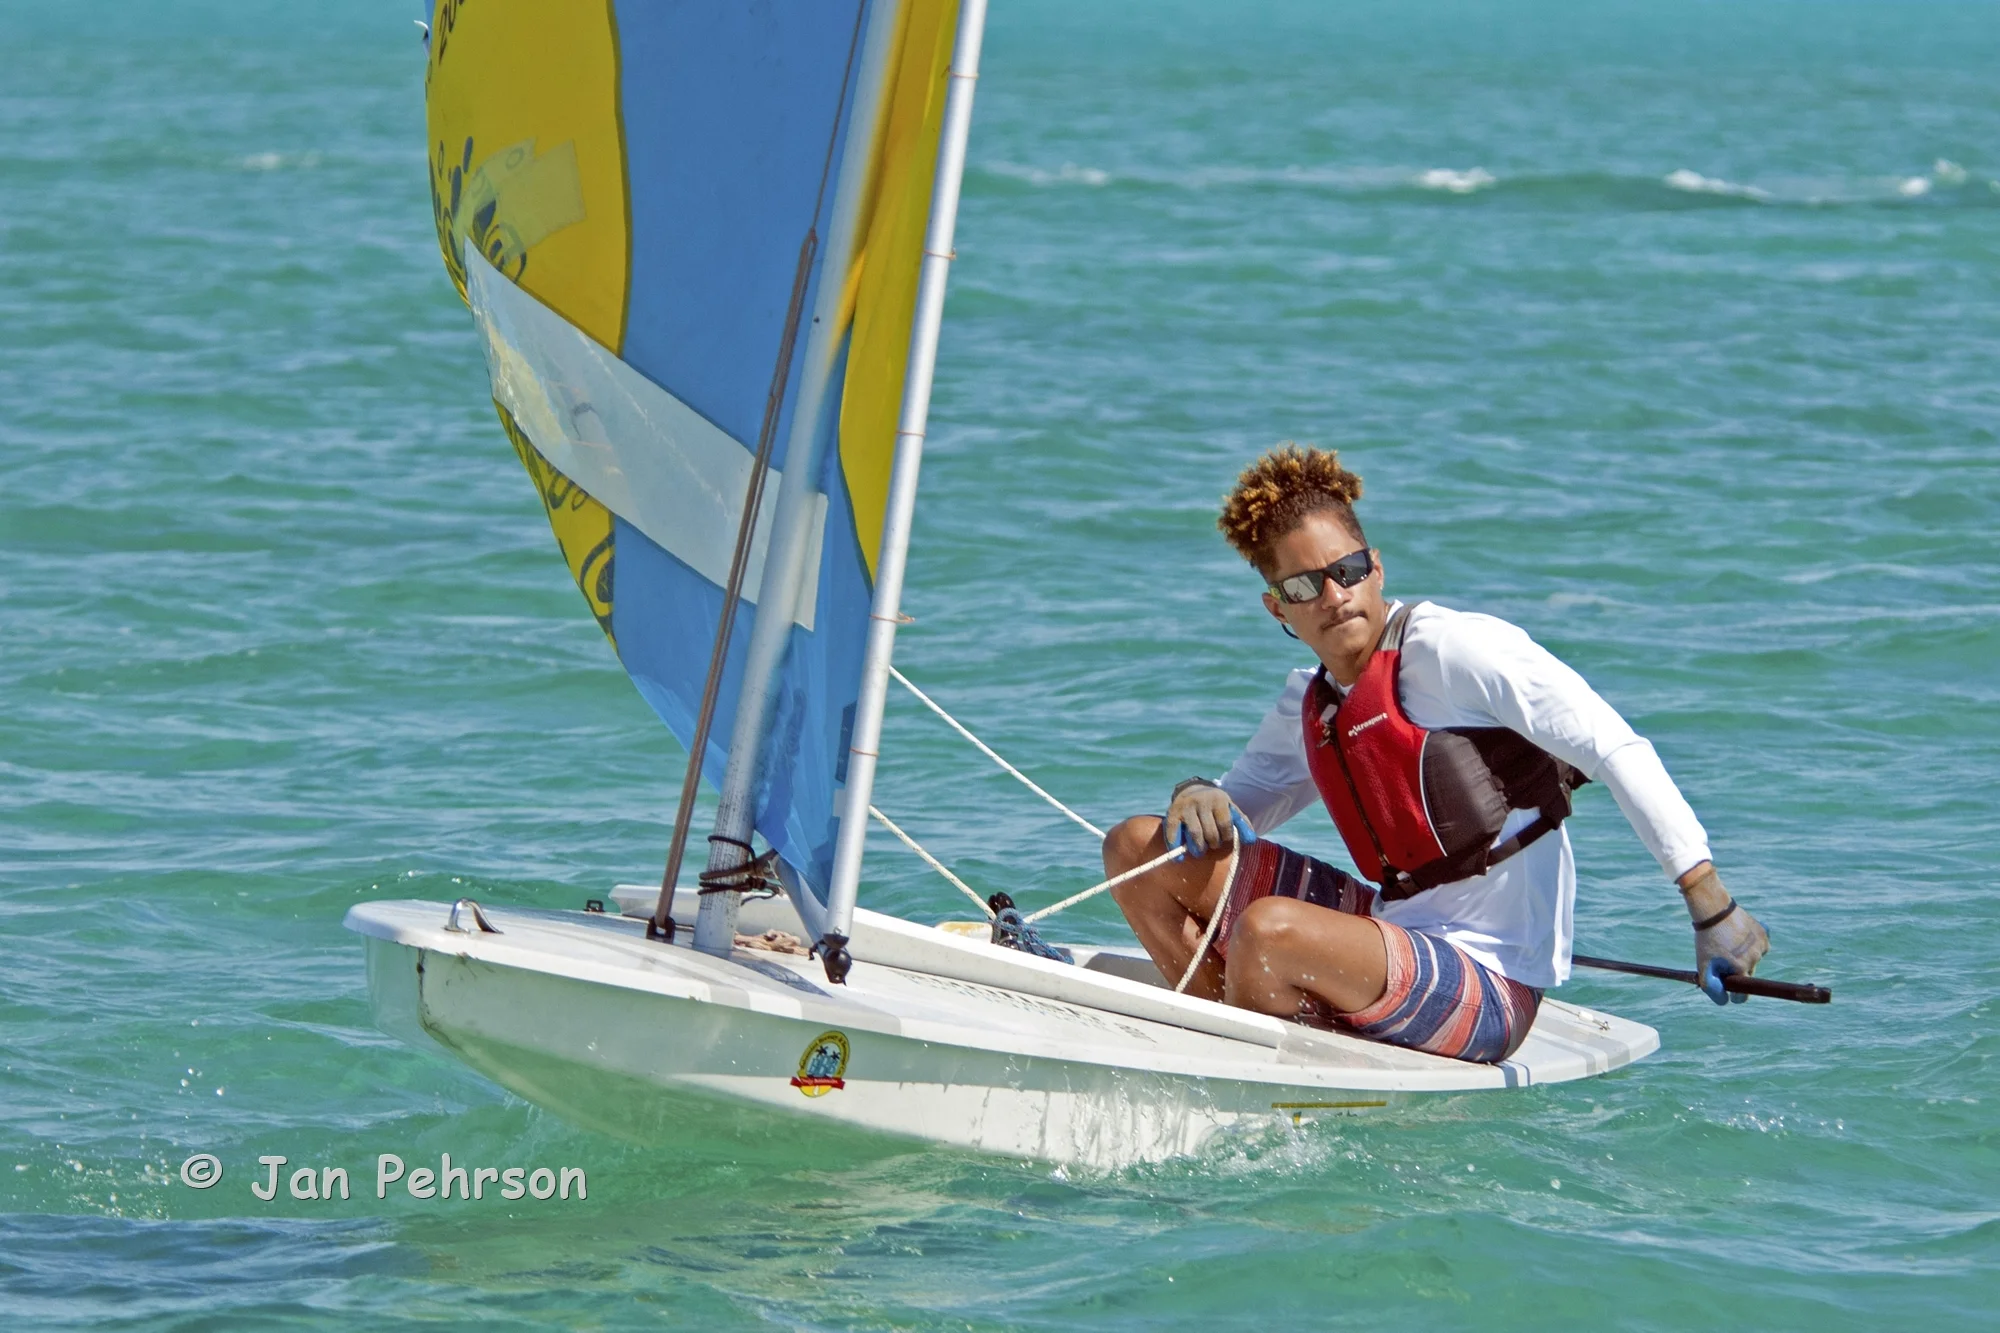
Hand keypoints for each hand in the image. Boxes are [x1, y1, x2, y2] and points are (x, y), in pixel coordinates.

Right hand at [1164, 778, 1255, 856]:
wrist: (1192, 790)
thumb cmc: (1216, 806)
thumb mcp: (1231, 809)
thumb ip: (1242, 824)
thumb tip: (1251, 841)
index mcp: (1218, 799)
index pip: (1225, 823)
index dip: (1226, 836)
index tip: (1225, 839)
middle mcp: (1201, 801)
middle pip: (1210, 830)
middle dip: (1213, 843)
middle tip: (1213, 845)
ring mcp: (1186, 807)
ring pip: (1195, 833)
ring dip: (1199, 848)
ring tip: (1200, 851)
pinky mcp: (1172, 813)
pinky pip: (1173, 832)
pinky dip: (1176, 846)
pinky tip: (1179, 859)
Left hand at [1681, 863, 1769, 1004]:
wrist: (1714, 909)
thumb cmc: (1707, 939)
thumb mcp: (1703, 965)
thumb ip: (1712, 987)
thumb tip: (1726, 1001)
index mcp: (1742, 969)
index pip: (1744, 994)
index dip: (1736, 995)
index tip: (1731, 992)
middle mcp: (1756, 959)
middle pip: (1748, 974)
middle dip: (1736, 970)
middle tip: (1722, 957)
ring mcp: (1762, 945)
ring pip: (1754, 959)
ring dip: (1743, 955)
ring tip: (1729, 943)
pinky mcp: (1765, 934)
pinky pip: (1760, 945)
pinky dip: (1751, 944)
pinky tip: (1739, 936)